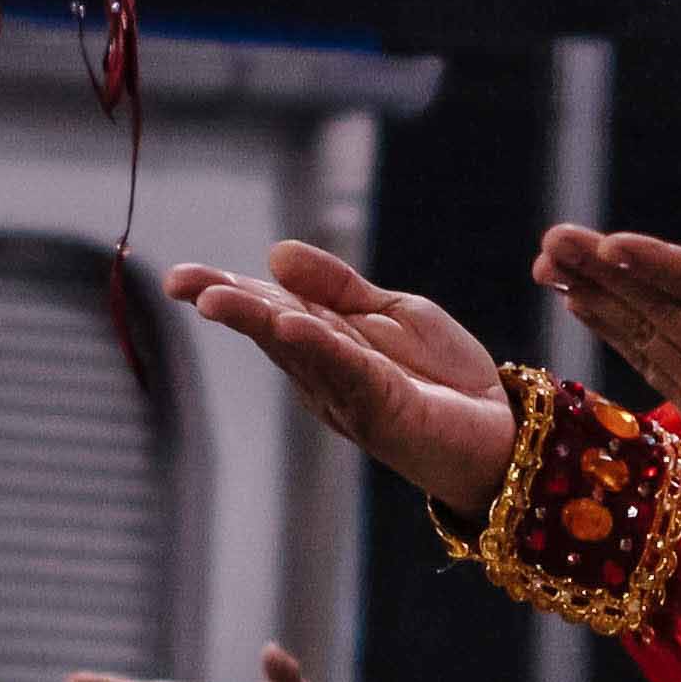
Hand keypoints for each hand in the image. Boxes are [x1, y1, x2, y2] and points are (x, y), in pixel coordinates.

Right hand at [165, 245, 517, 512]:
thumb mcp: (391, 311)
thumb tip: (274, 253)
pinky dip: (318, 348)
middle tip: (182, 284)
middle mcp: (323, 372)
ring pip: (298, 350)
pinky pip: (348, 372)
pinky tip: (290, 327)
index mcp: (322, 342)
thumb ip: (338, 285)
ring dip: (258, 323)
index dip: (225, 288)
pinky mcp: (382, 410)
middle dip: (227, 304)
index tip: (181, 276)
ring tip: (218, 299)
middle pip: (270, 328)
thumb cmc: (442, 375)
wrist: (499, 428)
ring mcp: (348, 394)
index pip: (268, 307)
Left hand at [533, 230, 680, 500]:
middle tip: (552, 240)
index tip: (609, 242)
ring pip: (645, 339)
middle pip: (661, 312)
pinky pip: (650, 364)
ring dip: (592, 300)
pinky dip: (613, 333)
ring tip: (546, 267)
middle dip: (602, 274)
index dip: (658, 267)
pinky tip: (581, 304)